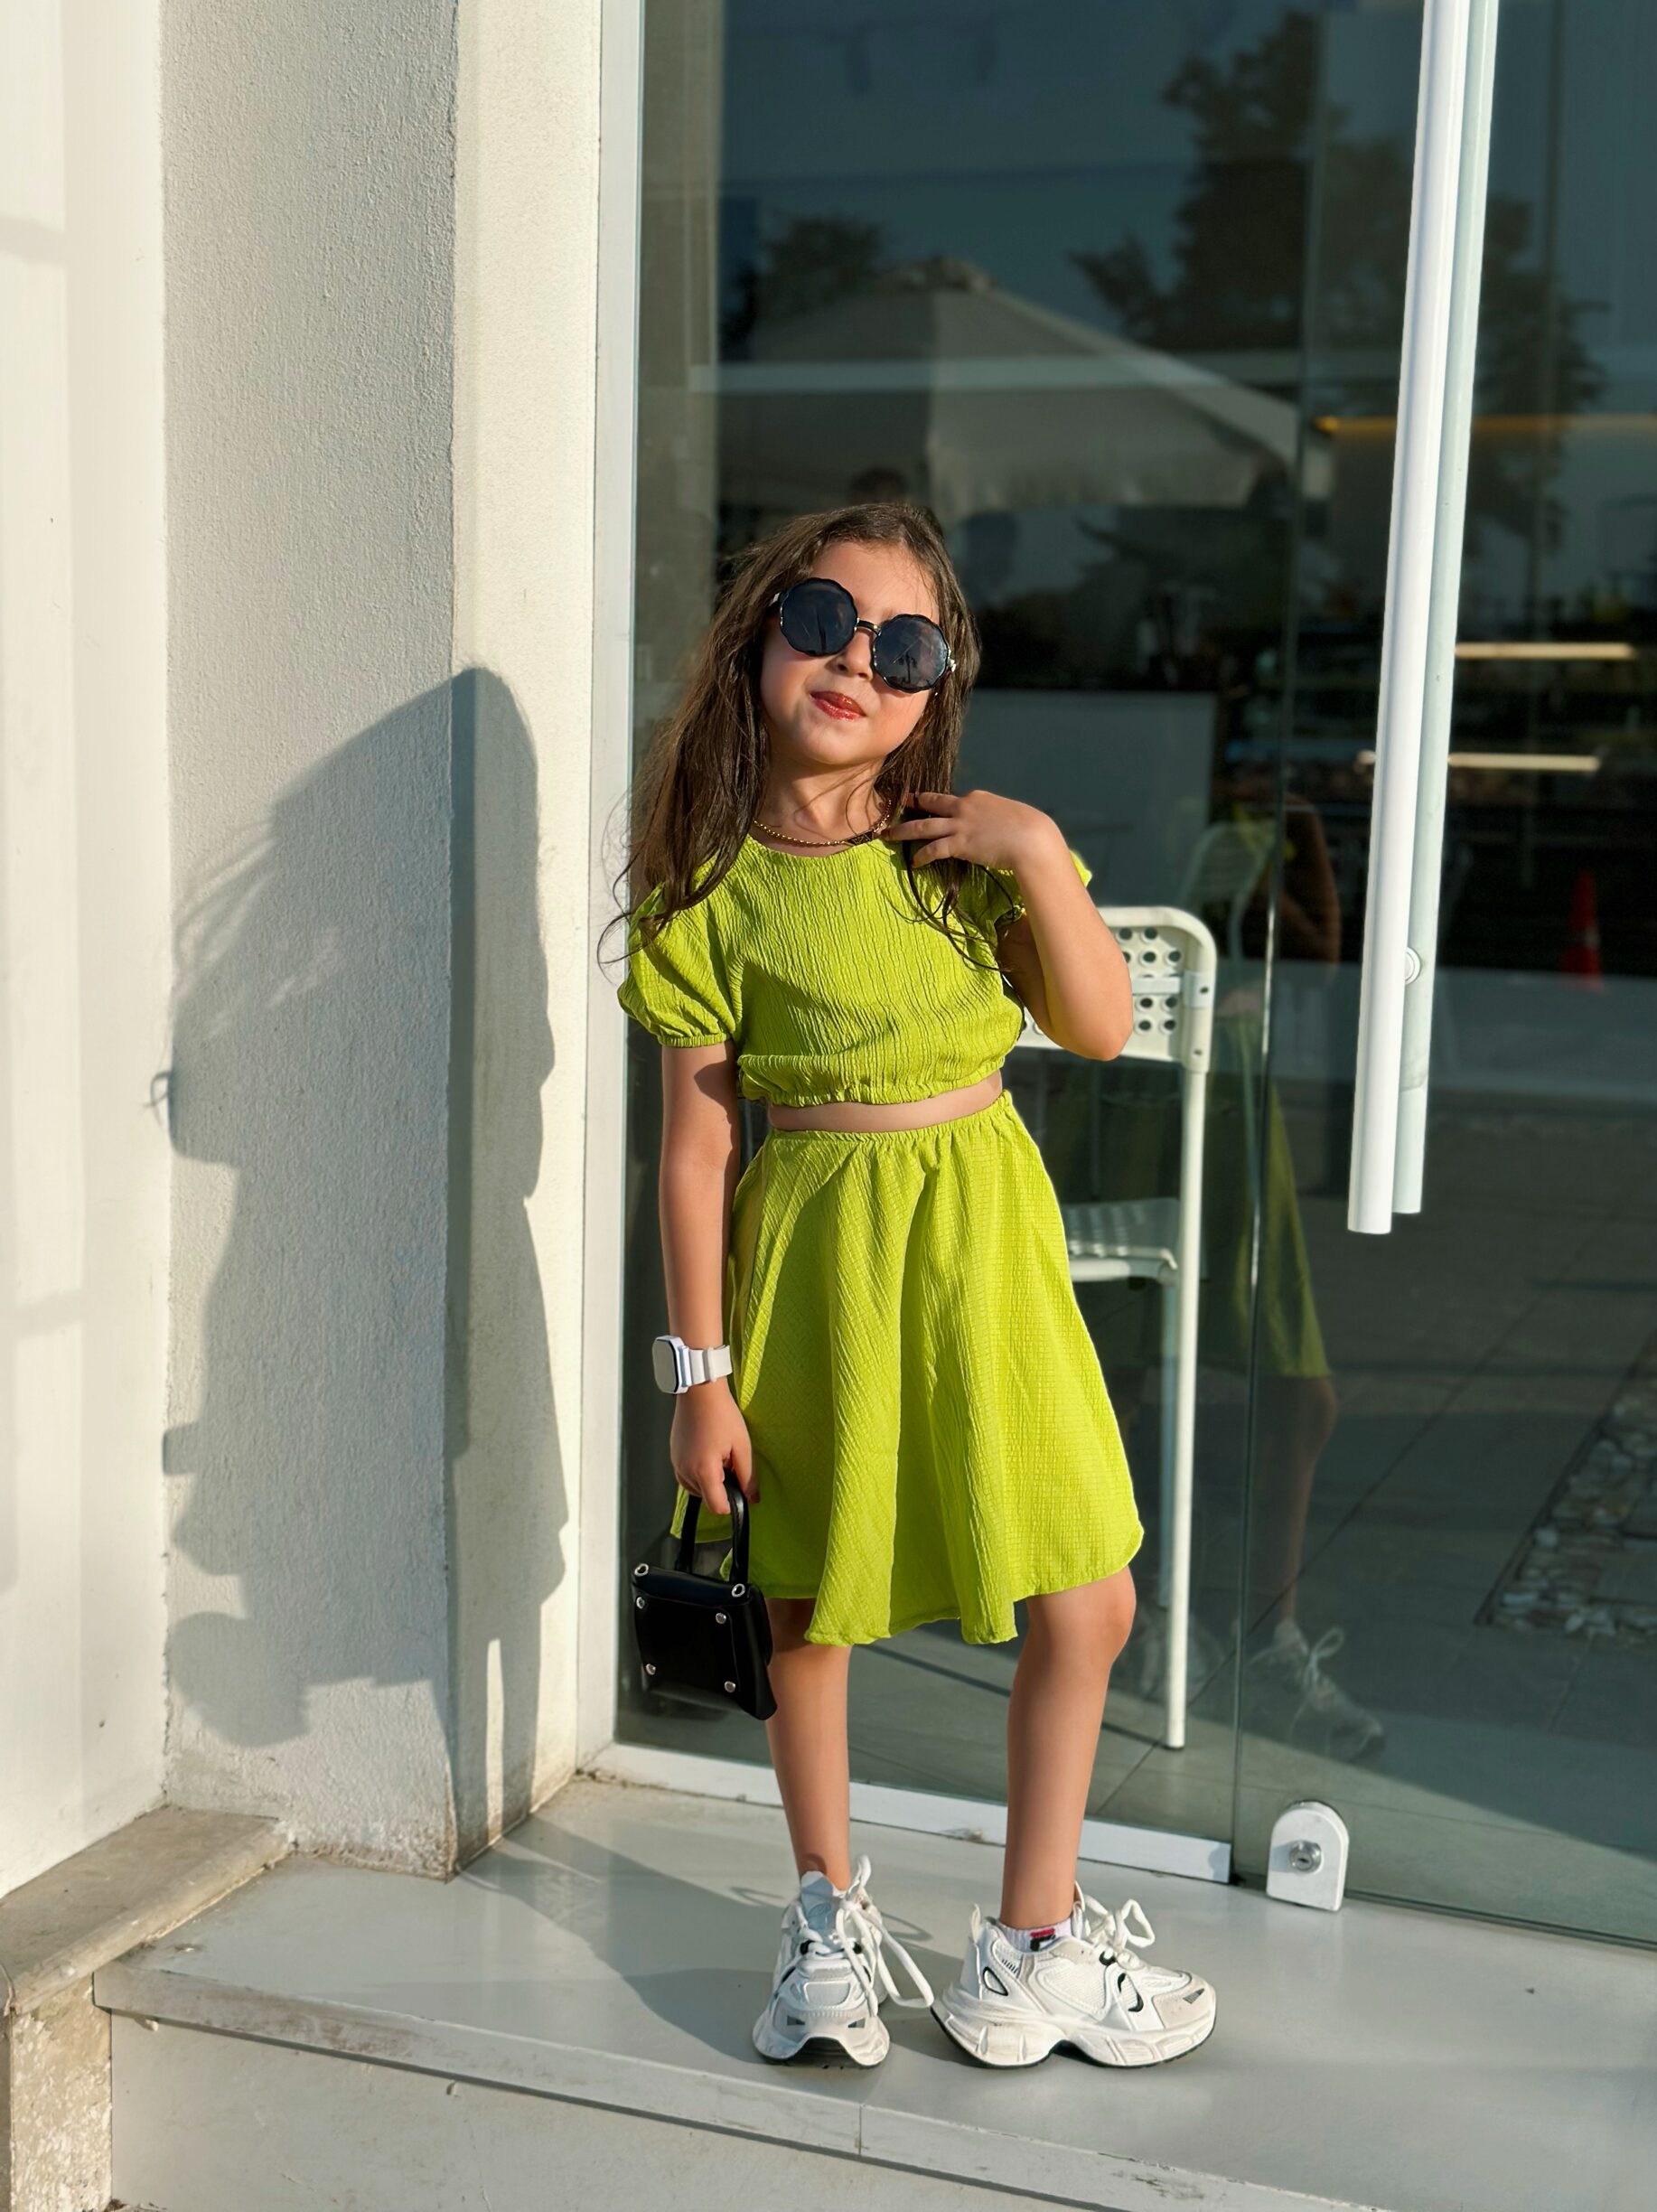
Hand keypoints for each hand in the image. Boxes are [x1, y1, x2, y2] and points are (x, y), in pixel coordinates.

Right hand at [669, 1377, 755, 1517]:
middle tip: (730, 1463)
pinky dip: (698, 1473)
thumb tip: (752, 1497)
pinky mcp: (673, 1457)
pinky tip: (708, 1454)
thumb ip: (748, 1476)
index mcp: (703, 1471)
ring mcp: (676, 1464)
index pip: (717, 1507)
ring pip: (696, 1489)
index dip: (732, 1504)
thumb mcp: (742, 1445)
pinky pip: (687, 1476)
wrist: (699, 1393)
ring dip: (709, 1481)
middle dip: (721, 1488)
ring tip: (718, 1456)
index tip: (740, 1491)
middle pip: (706, 1498)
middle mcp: (685, 1471)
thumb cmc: (721, 1414)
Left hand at [881, 787, 1059, 875]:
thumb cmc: (1029, 828)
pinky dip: (922, 855)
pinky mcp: (959, 844)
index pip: (952, 799)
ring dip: (903, 831)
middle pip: (931, 803)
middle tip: (897, 805)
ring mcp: (960, 825)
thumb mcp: (1009, 814)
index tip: (928, 804)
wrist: (1031, 839)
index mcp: (976, 797)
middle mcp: (964, 807)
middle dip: (911, 804)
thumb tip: (993, 825)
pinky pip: (934, 849)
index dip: (938, 803)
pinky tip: (915, 862)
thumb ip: (994, 817)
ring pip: (923, 826)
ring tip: (887, 836)